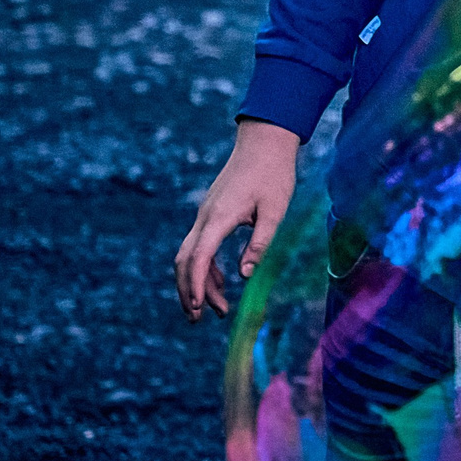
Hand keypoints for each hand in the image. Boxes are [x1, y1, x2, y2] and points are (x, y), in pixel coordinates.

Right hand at [173, 119, 301, 319]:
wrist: (264, 141)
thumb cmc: (273, 174)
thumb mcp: (274, 210)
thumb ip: (259, 243)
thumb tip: (244, 276)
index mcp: (219, 217)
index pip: (199, 257)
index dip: (197, 285)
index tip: (200, 308)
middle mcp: (205, 216)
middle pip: (186, 260)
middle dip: (190, 291)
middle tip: (200, 319)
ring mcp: (205, 214)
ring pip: (191, 255)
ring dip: (200, 282)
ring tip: (217, 309)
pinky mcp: (211, 213)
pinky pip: (201, 245)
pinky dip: (207, 267)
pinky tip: (223, 281)